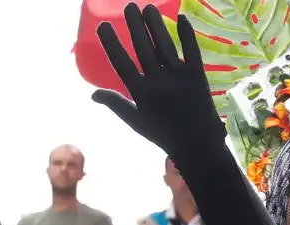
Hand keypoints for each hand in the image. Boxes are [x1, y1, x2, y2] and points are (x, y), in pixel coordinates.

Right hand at [92, 3, 225, 160]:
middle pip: (143, 47)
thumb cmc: (163, 134)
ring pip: (164, 44)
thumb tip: (92, 93)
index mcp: (141, 93)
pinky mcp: (197, 75)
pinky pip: (191, 50)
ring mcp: (179, 77)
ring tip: (148, 7)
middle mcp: (158, 81)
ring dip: (155, 24)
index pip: (121, 63)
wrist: (197, 145)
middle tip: (129, 6)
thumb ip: (116, 104)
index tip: (104, 26)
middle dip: (134, 25)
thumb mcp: (136, 122)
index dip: (111, 43)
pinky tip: (182, 17)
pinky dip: (186, 34)